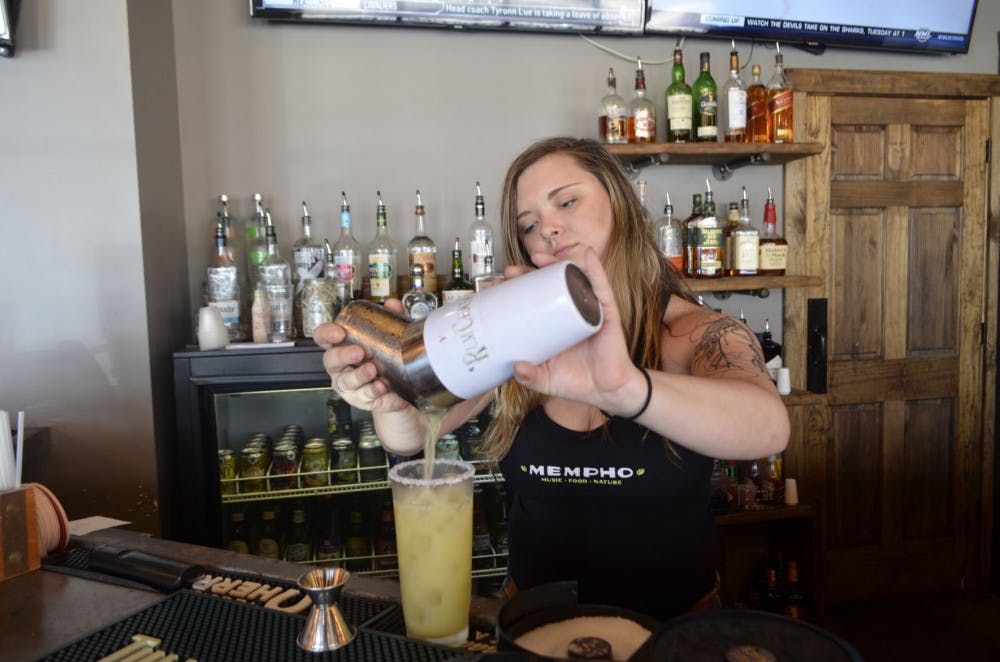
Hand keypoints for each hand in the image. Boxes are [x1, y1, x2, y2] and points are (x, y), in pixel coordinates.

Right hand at [312, 299, 413, 414]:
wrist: (400, 390)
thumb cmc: (387, 361)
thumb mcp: (390, 338)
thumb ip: (391, 319)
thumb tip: (392, 305)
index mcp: (341, 346)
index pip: (323, 337)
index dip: (326, 334)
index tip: (338, 332)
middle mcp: (340, 366)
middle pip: (331, 360)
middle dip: (342, 355)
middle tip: (359, 352)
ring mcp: (348, 385)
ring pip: (346, 381)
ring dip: (358, 375)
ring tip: (372, 370)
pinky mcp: (360, 400)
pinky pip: (363, 396)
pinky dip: (372, 391)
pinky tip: (381, 386)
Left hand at [510, 246, 643, 415]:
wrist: (605, 392)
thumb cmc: (577, 381)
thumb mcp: (545, 380)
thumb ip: (529, 377)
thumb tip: (515, 367)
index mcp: (553, 325)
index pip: (532, 299)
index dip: (516, 289)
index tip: (498, 285)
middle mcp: (569, 312)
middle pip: (547, 285)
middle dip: (528, 274)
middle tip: (510, 273)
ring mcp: (587, 310)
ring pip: (571, 280)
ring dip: (555, 265)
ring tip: (538, 259)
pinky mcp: (605, 314)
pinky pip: (601, 288)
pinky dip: (596, 270)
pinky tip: (588, 256)